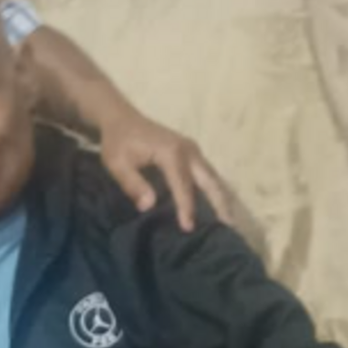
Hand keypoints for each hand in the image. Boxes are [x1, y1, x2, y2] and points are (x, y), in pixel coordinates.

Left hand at [101, 115, 231, 231]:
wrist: (122, 118)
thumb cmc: (118, 141)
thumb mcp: (117, 163)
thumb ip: (132, 184)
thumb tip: (149, 205)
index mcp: (171, 152)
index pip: (183, 185)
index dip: (186, 208)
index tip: (188, 228)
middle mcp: (188, 150)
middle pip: (209, 180)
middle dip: (220, 204)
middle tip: (229, 227)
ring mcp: (192, 150)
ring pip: (212, 177)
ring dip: (220, 198)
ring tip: (228, 222)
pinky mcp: (192, 152)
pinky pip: (207, 173)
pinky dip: (213, 190)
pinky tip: (216, 206)